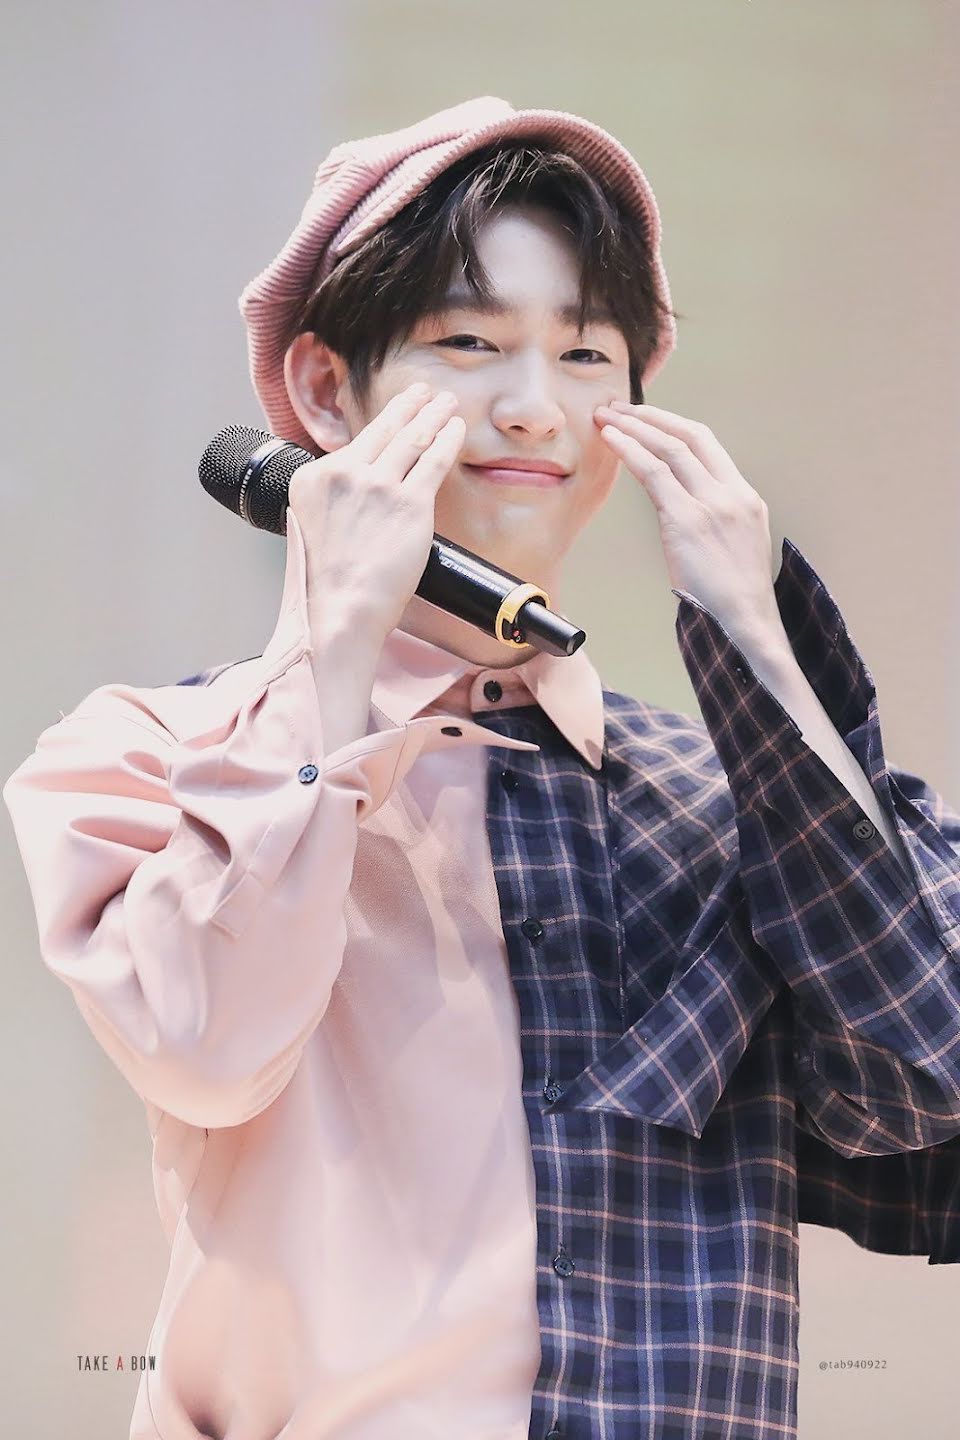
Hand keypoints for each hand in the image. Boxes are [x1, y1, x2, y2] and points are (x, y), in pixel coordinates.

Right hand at [289, 383, 464, 643]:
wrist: (343, 610)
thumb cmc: (329, 582)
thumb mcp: (311, 527)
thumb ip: (331, 498)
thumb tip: (355, 483)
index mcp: (313, 479)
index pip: (354, 445)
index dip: (382, 425)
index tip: (397, 412)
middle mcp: (343, 474)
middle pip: (384, 429)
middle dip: (409, 405)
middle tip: (424, 392)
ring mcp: (378, 486)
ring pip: (412, 437)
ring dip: (433, 414)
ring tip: (446, 403)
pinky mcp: (410, 504)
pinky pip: (435, 460)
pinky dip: (448, 439)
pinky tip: (456, 428)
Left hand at [594, 400, 786, 648]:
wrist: (745, 622)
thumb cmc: (733, 598)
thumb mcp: (733, 547)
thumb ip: (712, 520)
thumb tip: (677, 507)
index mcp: (745, 498)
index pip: (708, 446)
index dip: (674, 426)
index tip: (648, 418)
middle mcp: (731, 493)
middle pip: (690, 436)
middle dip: (652, 417)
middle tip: (621, 408)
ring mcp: (711, 504)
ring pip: (670, 448)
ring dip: (635, 427)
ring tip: (607, 417)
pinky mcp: (687, 520)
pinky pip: (654, 473)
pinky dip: (630, 450)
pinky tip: (612, 440)